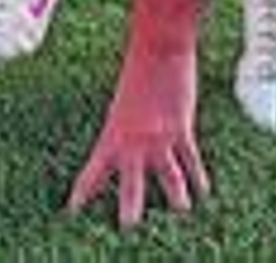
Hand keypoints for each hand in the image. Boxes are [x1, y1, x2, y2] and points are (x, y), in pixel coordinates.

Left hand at [67, 45, 209, 229]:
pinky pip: (191, 161)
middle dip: (129, 210)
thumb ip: (126, 126)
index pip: (93, 172)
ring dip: (176, 200)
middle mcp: (133, 142)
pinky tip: (204, 193)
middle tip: (128, 229)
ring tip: (180, 215)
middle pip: (131, 187)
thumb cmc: (138, 68)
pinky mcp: (181, 129)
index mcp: (112, 134)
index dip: (82, 193)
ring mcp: (159, 138)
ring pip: (170, 179)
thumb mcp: (123, 101)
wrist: (159, 46)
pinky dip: (199, 179)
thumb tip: (130, 141)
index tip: (72, 212)